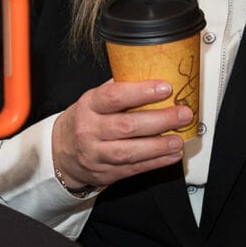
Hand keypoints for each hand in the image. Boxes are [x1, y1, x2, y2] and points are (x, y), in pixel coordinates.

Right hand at [51, 79, 188, 188]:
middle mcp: (90, 130)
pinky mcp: (106, 173)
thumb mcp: (94, 99)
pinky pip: (134, 168)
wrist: (62, 152)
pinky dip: (156, 162)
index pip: (114, 97)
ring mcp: (96, 154)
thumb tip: (154, 73)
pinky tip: (172, 154)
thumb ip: (120, 88)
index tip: (165, 88)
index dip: (141, 92)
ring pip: (130, 151)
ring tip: (179, 139)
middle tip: (183, 114)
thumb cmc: (86, 119)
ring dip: (159, 146)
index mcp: (89, 105)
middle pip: (127, 126)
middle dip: (160, 120)